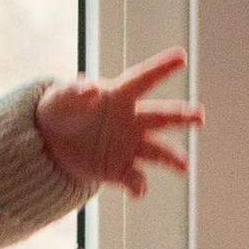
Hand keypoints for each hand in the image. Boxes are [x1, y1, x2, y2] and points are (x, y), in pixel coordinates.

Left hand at [36, 48, 203, 200]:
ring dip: (172, 157)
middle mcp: (131, 120)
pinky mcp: (119, 169)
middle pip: (162, 116)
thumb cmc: (59, 110)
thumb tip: (93, 89)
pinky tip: (138, 191)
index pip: (143, 79)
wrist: (49, 144)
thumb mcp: (59, 98)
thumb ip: (74, 93)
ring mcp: (128, 145)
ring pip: (157, 150)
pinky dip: (139, 186)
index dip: (161, 68)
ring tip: (184, 166)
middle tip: (199, 116)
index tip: (181, 57)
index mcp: (118, 96)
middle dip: (182, 116)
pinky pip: (135, 179)